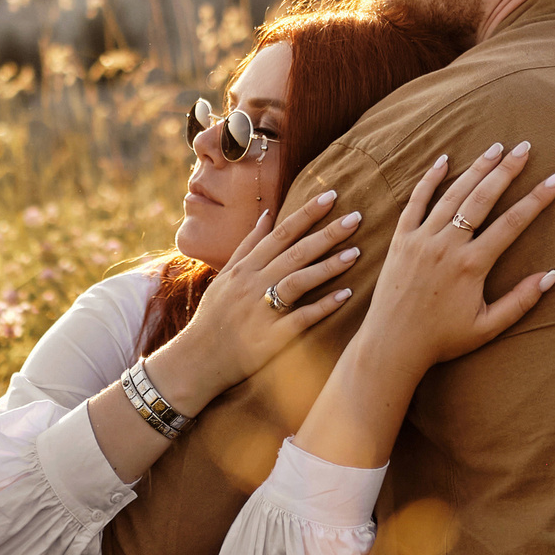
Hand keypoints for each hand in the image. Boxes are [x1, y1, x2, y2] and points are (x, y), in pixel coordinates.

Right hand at [145, 190, 365, 413]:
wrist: (197, 358)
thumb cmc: (213, 315)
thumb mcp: (225, 275)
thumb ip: (248, 245)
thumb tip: (268, 214)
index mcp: (244, 267)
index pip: (281, 233)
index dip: (307, 213)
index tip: (331, 195)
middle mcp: (252, 284)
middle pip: (295, 252)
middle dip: (327, 233)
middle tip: (357, 217)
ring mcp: (261, 311)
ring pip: (298, 281)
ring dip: (328, 266)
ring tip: (356, 252)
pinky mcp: (270, 338)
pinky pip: (300, 319)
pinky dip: (323, 307)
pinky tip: (346, 296)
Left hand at [360, 140, 554, 377]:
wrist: (392, 344)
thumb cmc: (442, 339)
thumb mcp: (488, 327)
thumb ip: (521, 301)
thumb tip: (553, 275)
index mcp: (471, 266)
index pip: (512, 223)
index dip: (536, 199)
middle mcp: (447, 246)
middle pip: (482, 198)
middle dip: (506, 170)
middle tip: (525, 148)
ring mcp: (421, 239)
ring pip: (452, 194)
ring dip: (475, 168)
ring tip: (496, 148)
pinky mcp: (400, 239)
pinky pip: (416, 201)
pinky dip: (430, 179)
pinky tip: (444, 160)